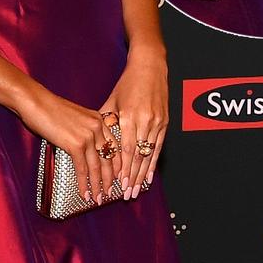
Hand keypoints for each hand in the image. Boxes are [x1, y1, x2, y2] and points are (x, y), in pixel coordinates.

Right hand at [18, 89, 121, 203]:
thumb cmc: (51, 109)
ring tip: (98, 199)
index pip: (115, 145)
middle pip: (109, 159)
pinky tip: (84, 193)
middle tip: (110, 193)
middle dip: (110, 179)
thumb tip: (86, 149)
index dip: (117, 164)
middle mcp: (97, 127)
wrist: (36, 102)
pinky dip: (84, 184)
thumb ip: (85, 130)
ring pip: (97, 167)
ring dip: (98, 186)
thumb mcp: (76, 116)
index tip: (118, 177)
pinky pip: (82, 169)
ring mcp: (88, 136)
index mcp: (99, 120)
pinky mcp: (75, 144)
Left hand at [100, 46, 168, 199]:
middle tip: (127, 195)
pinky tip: (149, 176)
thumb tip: (97, 141)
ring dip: (142, 174)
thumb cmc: (128, 83)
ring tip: (136, 190)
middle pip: (138, 156)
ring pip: (149, 154)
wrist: (150, 67)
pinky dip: (153, 163)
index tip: (117, 184)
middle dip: (132, 177)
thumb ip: (106, 122)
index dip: (122, 169)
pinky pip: (158, 147)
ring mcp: (157, 122)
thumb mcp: (113, 101)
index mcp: (129, 116)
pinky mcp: (165, 122)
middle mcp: (145, 121)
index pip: (125, 149)